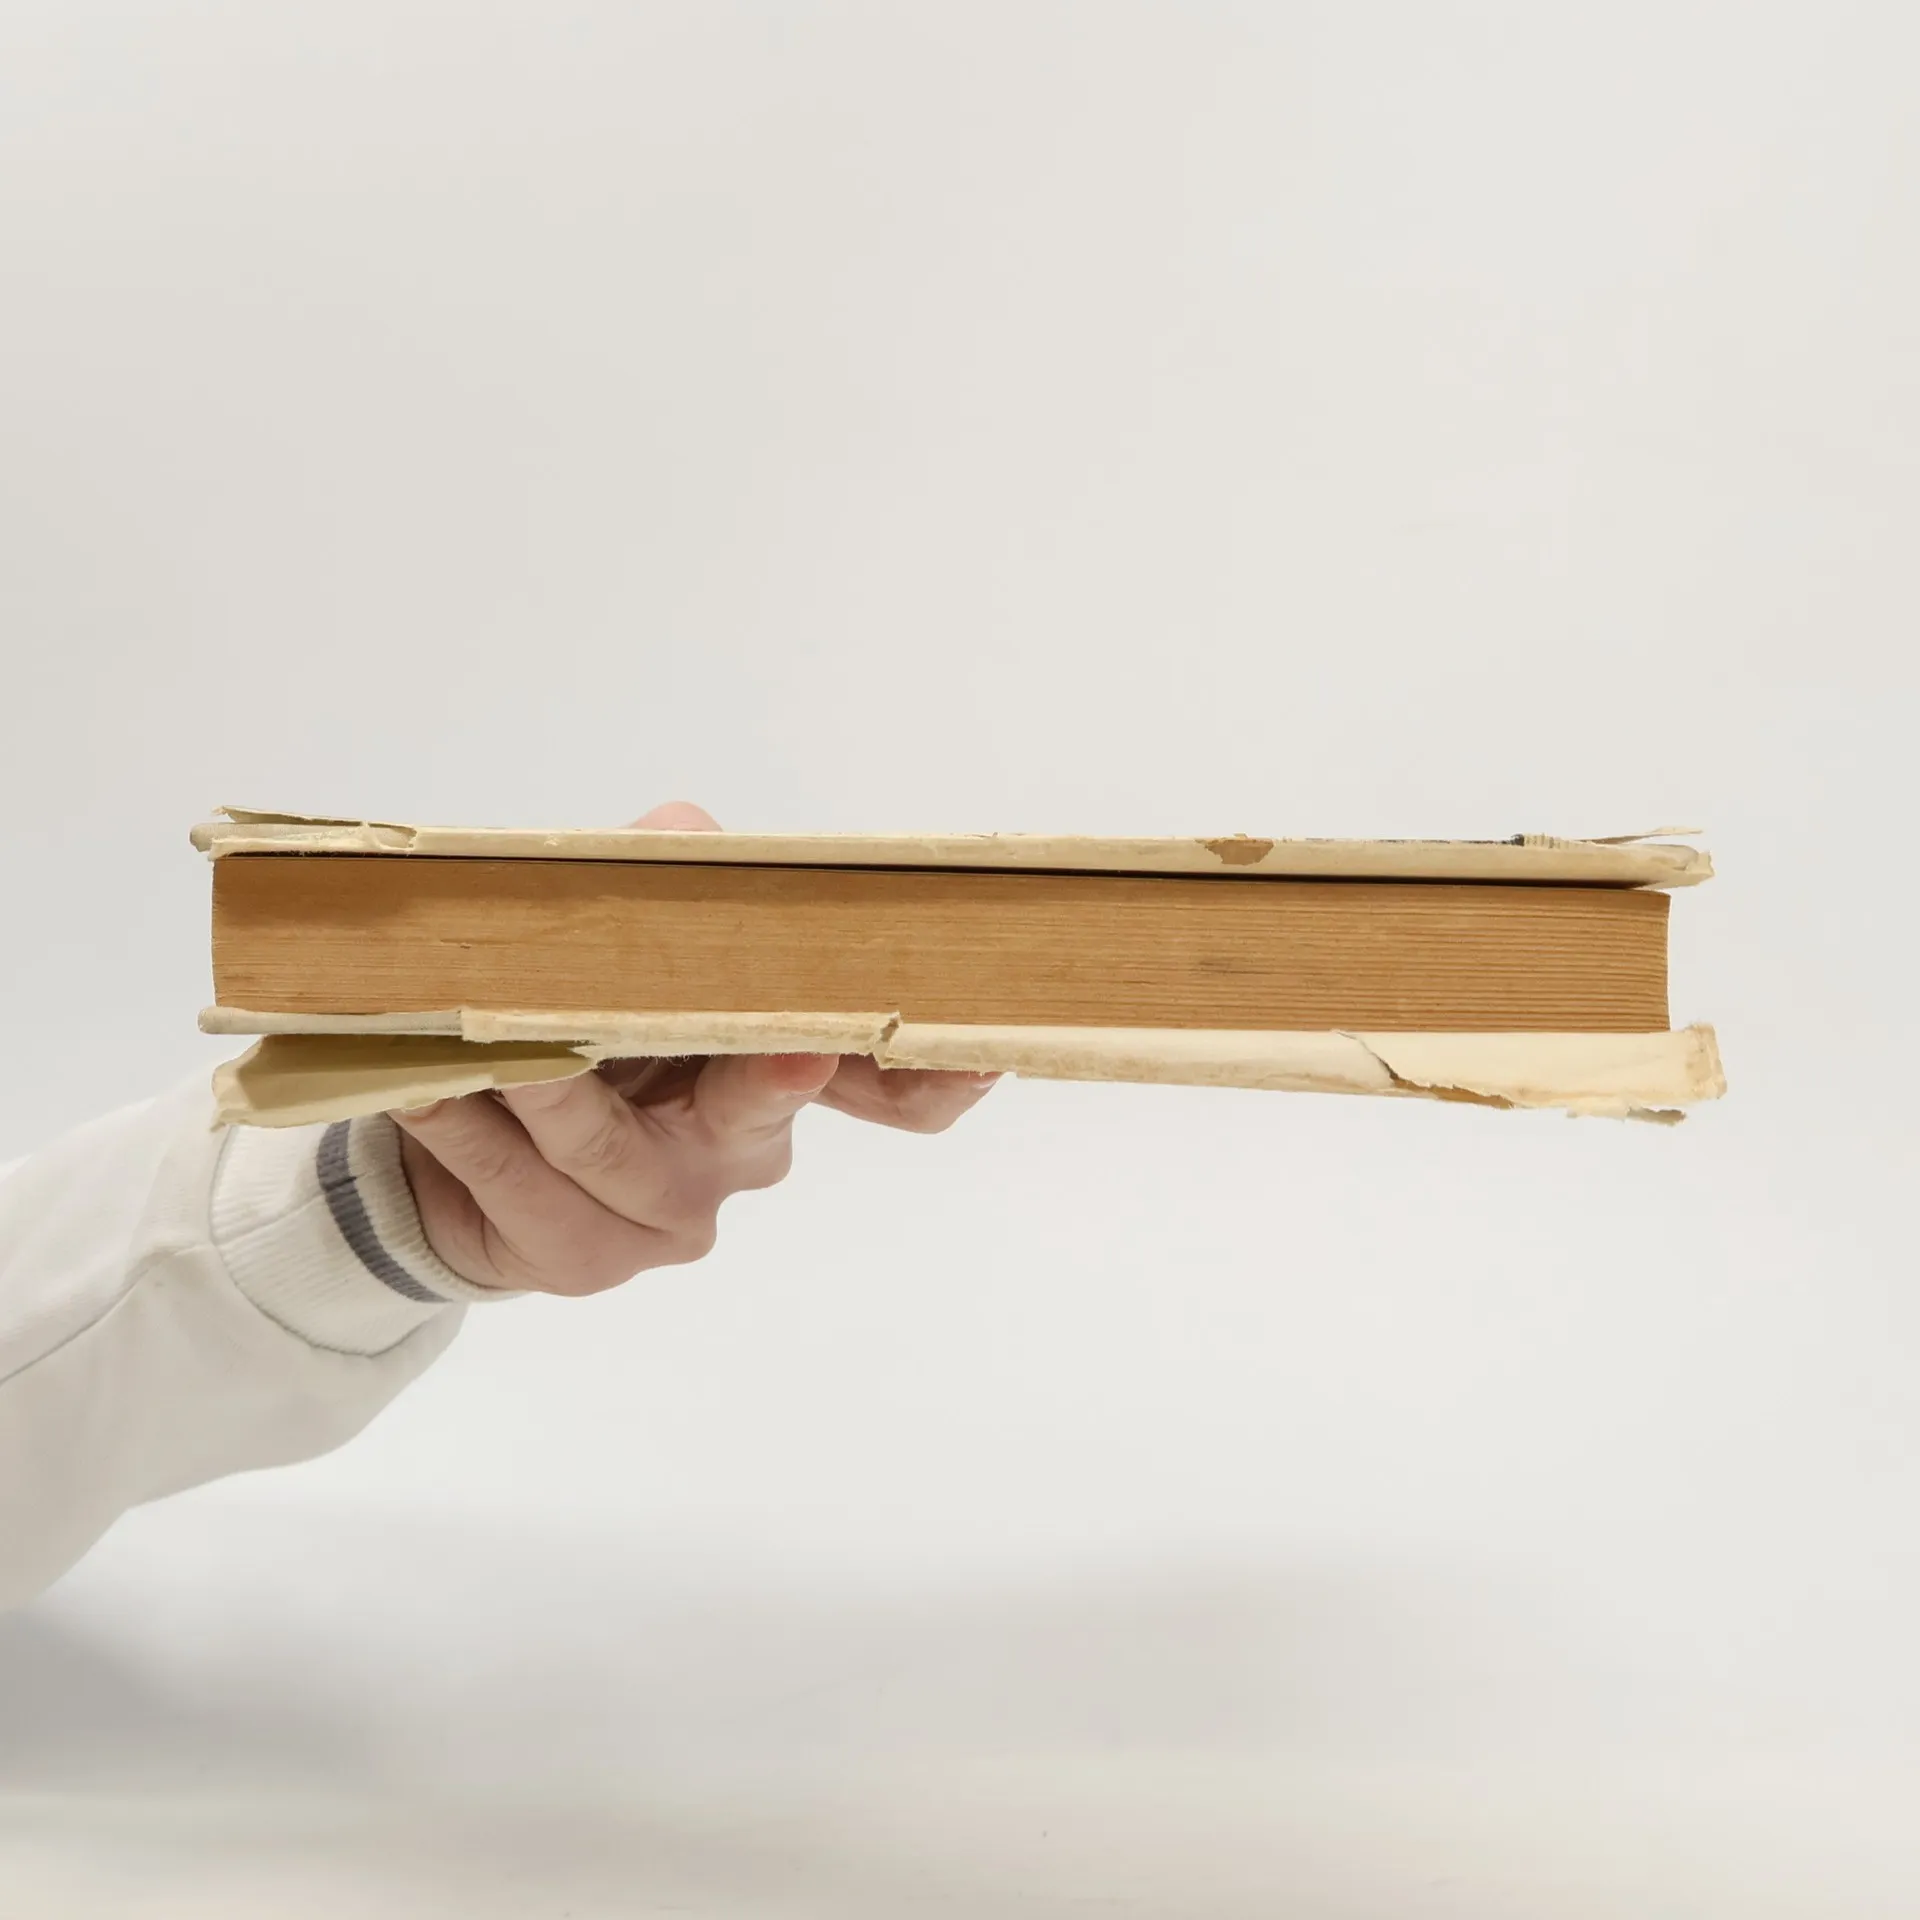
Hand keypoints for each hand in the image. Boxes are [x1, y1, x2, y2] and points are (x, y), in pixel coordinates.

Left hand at [392, 802, 998, 1295]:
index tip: (976, 1050)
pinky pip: (521, 1186)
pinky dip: (470, 1128)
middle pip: (762, 1113)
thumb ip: (664, 891)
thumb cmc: (575, 1037)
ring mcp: (669, 1216)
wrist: (473, 1158)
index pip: (893, 1090)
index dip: (937, 1074)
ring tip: (473, 1029)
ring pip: (608, 1144)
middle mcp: (745, 1152)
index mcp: (781, 1073)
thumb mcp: (623, 954)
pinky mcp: (584, 1259)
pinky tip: (429, 1083)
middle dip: (769, 1073)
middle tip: (794, 1047)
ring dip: (535, 1081)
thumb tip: (686, 830)